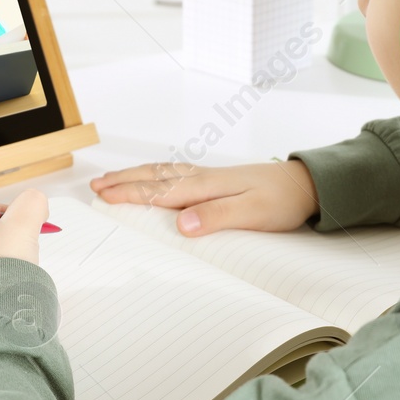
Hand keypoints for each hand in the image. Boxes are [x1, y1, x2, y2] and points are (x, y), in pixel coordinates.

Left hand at [0, 190, 48, 305]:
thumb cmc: (0, 273)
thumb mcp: (22, 227)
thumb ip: (32, 204)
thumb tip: (36, 202)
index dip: (7, 213)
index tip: (24, 226)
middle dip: (5, 239)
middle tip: (21, 250)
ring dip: (0, 260)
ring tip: (13, 273)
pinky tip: (4, 290)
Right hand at [89, 160, 317, 236]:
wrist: (304, 185)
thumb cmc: (281, 200)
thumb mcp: (252, 213)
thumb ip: (216, 217)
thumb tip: (181, 224)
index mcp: (205, 187)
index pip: (158, 191)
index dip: (129, 194)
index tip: (102, 197)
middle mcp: (201, 178)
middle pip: (154, 178)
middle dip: (122, 182)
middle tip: (95, 187)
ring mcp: (207, 178)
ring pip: (161, 175)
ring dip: (134, 177)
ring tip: (111, 180)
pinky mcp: (215, 182)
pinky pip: (173, 177)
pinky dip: (153, 177)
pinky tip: (151, 180)